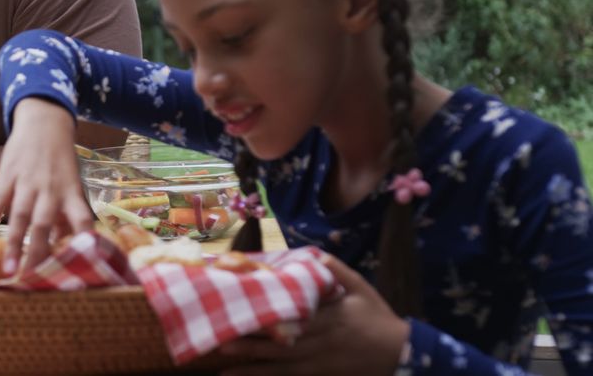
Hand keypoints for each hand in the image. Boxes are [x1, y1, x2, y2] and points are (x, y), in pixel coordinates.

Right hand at [0, 98, 93, 273]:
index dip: (83, 239)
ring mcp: (27, 182)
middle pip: (45, 223)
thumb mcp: (72, 183)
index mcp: (71, 192)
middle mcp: (50, 189)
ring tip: (8, 271)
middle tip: (33, 280)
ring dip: (13, 244)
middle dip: (39, 252)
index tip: (82, 263)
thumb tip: (72, 245)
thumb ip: (70, 213)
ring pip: (19, 217)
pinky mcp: (7, 176)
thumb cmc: (60, 160)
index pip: (82, 218)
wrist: (44, 122)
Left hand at [219, 254, 408, 374]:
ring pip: (280, 366)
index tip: (241, 311)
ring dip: (252, 366)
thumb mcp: (361, 289)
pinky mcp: (318, 374)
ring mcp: (317, 363)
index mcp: (329, 319)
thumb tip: (313, 255)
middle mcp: (319, 343)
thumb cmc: (377, 317)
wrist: (399, 355)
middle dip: (250, 345)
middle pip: (280, 345)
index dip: (267, 318)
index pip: (293, 318)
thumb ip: (337, 271)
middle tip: (219, 340)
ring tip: (222, 365)